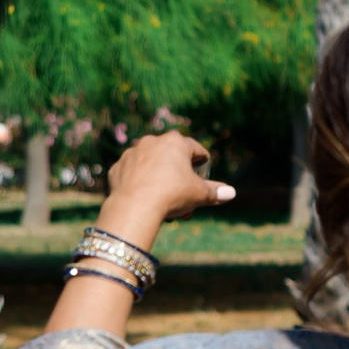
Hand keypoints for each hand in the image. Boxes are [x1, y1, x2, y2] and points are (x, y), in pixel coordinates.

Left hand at [99, 130, 233, 246]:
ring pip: (151, 165)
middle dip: (179, 175)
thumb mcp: (199, 194)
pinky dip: (139, 183)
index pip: (195, 149)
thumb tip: (231, 193)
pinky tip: (144, 198)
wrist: (135, 206)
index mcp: (176, 142)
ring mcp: (132, 153)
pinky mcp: (117, 167)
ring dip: (159, 178)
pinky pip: (132, 174)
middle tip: (185, 194)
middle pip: (171, 157)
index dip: (202, 162)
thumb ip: (215, 192)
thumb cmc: (172, 195)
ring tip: (164, 200)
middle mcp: (152, 141)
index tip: (203, 170)